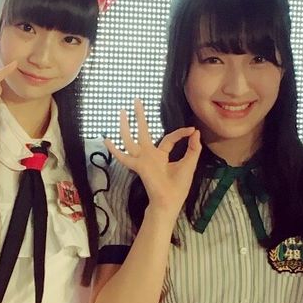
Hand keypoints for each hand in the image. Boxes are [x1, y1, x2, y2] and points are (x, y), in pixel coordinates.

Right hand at [104, 99, 200, 218]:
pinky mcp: (138, 165)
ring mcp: (142, 159)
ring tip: (122, 111)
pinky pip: (123, 157)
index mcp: (161, 156)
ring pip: (130, 139)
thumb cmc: (178, 186)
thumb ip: (193, 148)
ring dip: (126, 126)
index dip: (180, 133)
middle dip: (140, 117)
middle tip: (137, 101)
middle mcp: (150, 155)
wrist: (170, 200)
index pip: (168, 138)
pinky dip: (114, 150)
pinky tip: (106, 140)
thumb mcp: (189, 164)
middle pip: (143, 132)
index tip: (191, 130)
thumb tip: (196, 132)